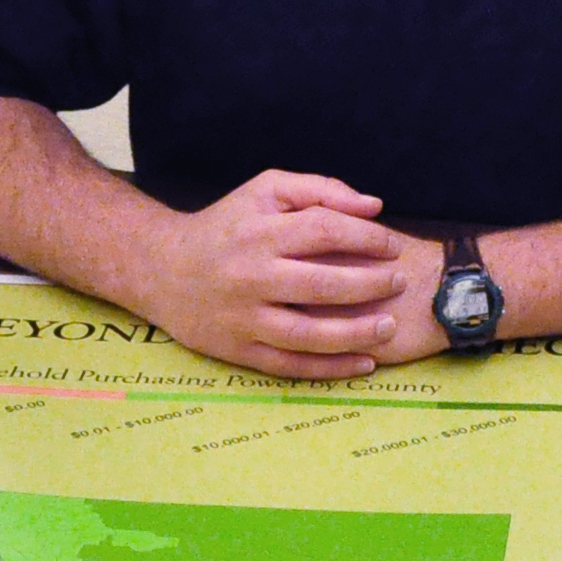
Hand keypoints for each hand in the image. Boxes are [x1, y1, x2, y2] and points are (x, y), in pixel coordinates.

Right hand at [128, 171, 425, 378]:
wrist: (161, 269)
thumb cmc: (227, 225)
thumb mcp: (265, 191)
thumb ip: (320, 190)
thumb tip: (375, 207)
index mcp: (259, 233)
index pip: (325, 231)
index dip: (368, 238)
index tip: (393, 247)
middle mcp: (250, 277)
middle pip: (322, 285)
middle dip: (371, 285)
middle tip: (400, 283)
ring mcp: (243, 318)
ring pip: (308, 335)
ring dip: (357, 334)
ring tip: (390, 325)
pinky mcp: (238, 350)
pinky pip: (290, 365)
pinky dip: (330, 369)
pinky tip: (365, 364)